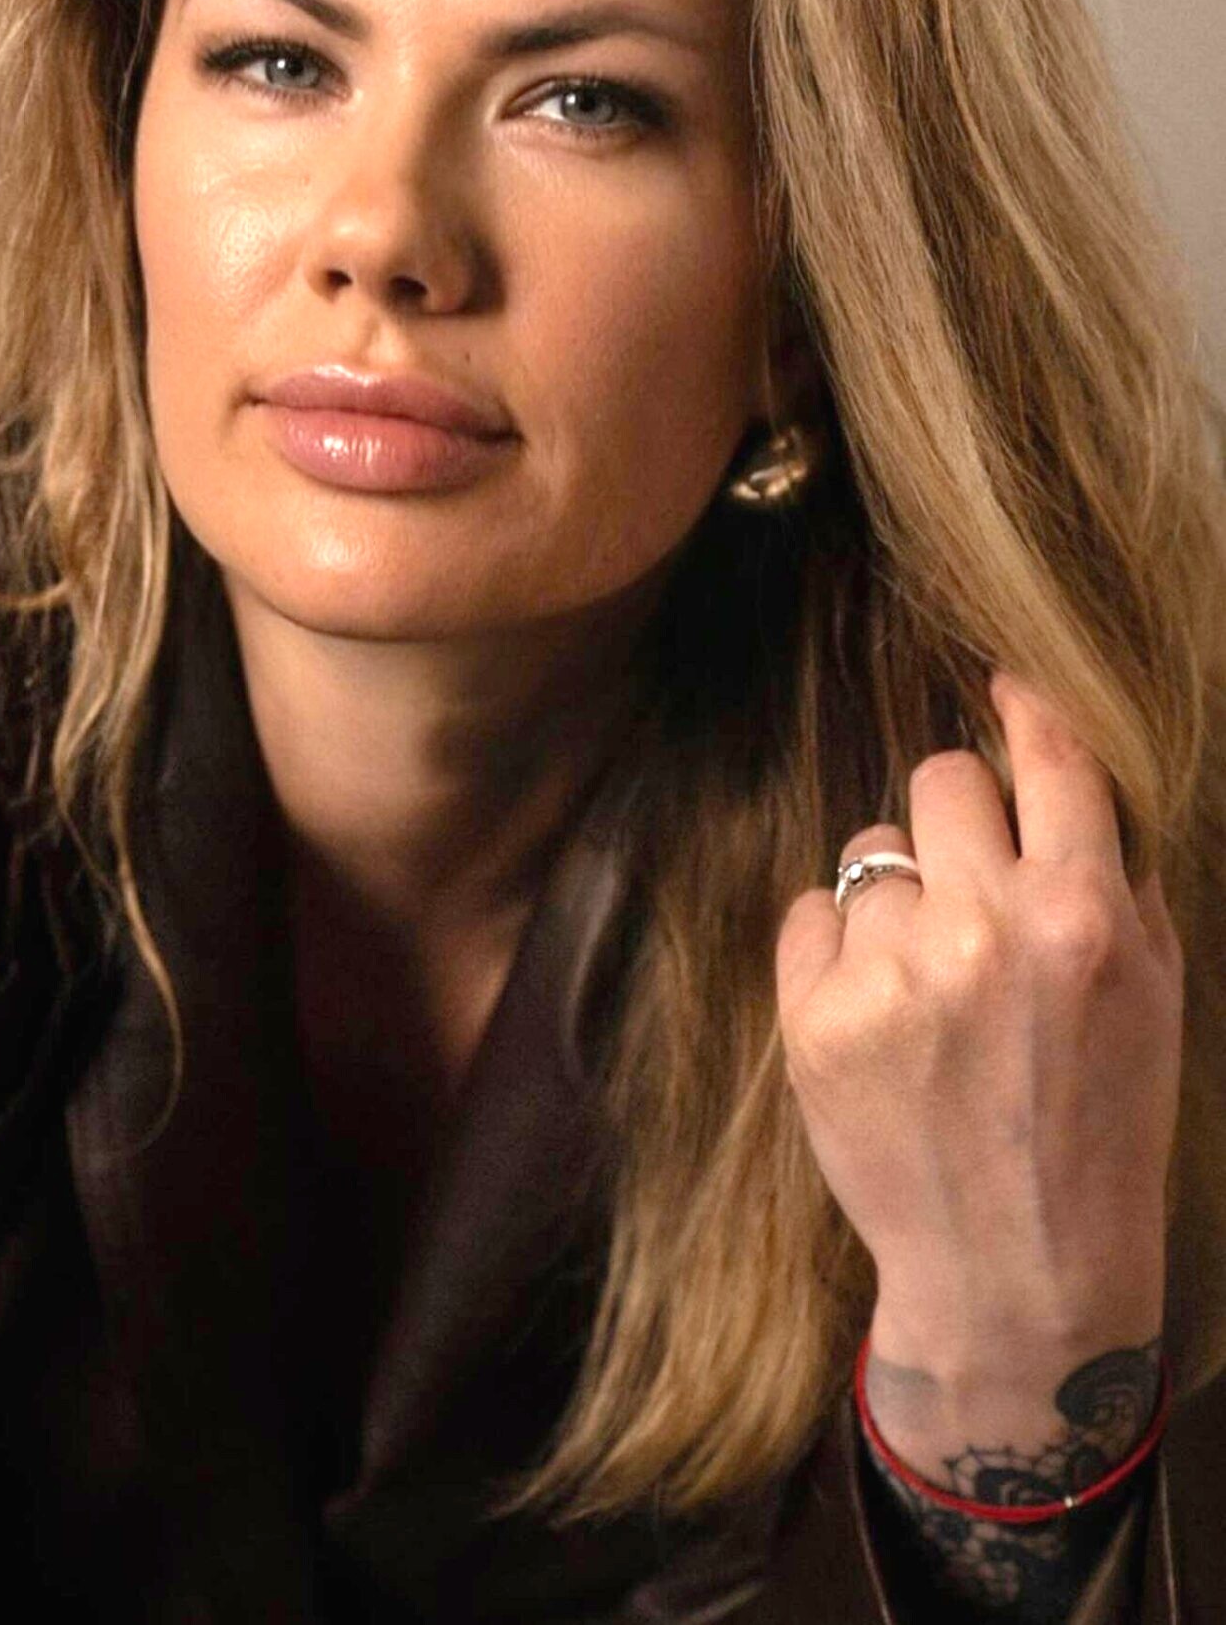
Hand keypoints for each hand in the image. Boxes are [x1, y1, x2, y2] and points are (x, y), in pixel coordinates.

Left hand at [774, 670, 1181, 1379]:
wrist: (1017, 1272)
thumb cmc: (1099, 1127)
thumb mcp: (1153, 996)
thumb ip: (1110, 874)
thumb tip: (1051, 759)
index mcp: (1085, 916)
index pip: (1048, 755)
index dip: (1023, 709)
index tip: (1001, 688)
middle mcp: (986, 929)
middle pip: (939, 779)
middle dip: (955, 819)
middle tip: (969, 883)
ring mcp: (892, 974)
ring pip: (868, 852)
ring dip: (896, 896)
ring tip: (928, 981)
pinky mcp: (815, 1018)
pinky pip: (808, 915)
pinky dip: (836, 950)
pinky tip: (876, 1013)